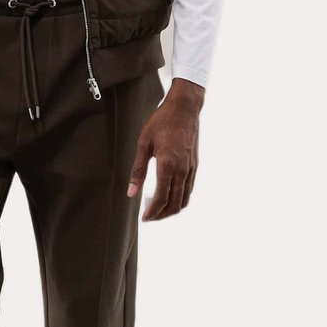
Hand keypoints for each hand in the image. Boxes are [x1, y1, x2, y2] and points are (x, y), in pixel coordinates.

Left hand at [126, 77, 202, 219]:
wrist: (184, 108)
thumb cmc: (162, 121)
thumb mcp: (143, 143)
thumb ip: (138, 170)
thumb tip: (131, 192)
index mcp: (168, 165)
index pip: (161, 198)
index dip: (152, 212)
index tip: (144, 218)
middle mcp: (182, 170)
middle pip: (175, 204)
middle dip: (161, 215)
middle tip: (149, 217)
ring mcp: (191, 168)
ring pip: (185, 199)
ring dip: (172, 209)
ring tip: (159, 210)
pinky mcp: (195, 165)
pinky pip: (189, 188)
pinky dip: (181, 198)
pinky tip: (171, 196)